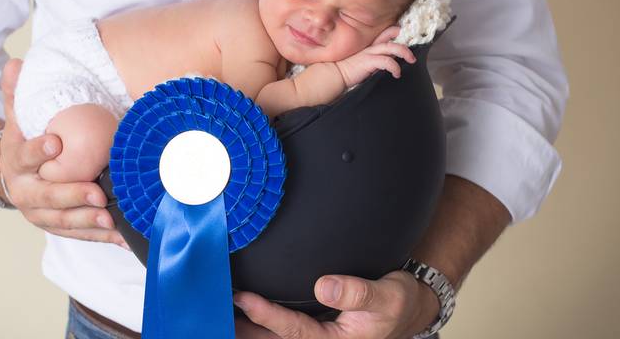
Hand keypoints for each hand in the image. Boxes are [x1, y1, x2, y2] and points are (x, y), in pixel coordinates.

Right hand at [0, 58, 128, 246]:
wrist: (14, 175)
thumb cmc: (24, 141)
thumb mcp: (18, 116)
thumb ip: (17, 92)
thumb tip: (16, 63)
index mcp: (16, 163)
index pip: (25, 156)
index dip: (38, 151)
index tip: (56, 144)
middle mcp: (25, 192)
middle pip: (47, 197)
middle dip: (71, 196)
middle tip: (96, 193)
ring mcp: (41, 213)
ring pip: (63, 221)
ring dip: (88, 222)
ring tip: (110, 219)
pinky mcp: (58, 225)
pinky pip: (80, 233)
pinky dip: (100, 237)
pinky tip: (122, 237)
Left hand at [233, 270, 439, 338]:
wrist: (407, 308)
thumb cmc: (396, 302)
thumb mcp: (386, 295)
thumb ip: (357, 291)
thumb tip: (324, 286)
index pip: (294, 331)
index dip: (267, 315)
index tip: (243, 298)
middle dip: (245, 329)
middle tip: (213, 314)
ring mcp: (315, 338)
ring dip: (247, 329)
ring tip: (217, 314)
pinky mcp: (311, 330)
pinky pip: (281, 331)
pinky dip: (260, 323)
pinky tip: (240, 313)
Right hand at [335, 26, 415, 87]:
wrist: (330, 75)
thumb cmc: (340, 70)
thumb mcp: (356, 62)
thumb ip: (367, 61)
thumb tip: (378, 65)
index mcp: (365, 46)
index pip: (381, 35)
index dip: (391, 32)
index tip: (399, 33)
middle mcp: (368, 47)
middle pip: (388, 37)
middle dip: (401, 42)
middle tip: (411, 53)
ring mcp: (368, 53)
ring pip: (391, 47)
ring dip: (404, 52)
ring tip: (411, 60)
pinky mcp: (368, 61)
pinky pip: (387, 62)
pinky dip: (395, 67)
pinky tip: (396, 74)